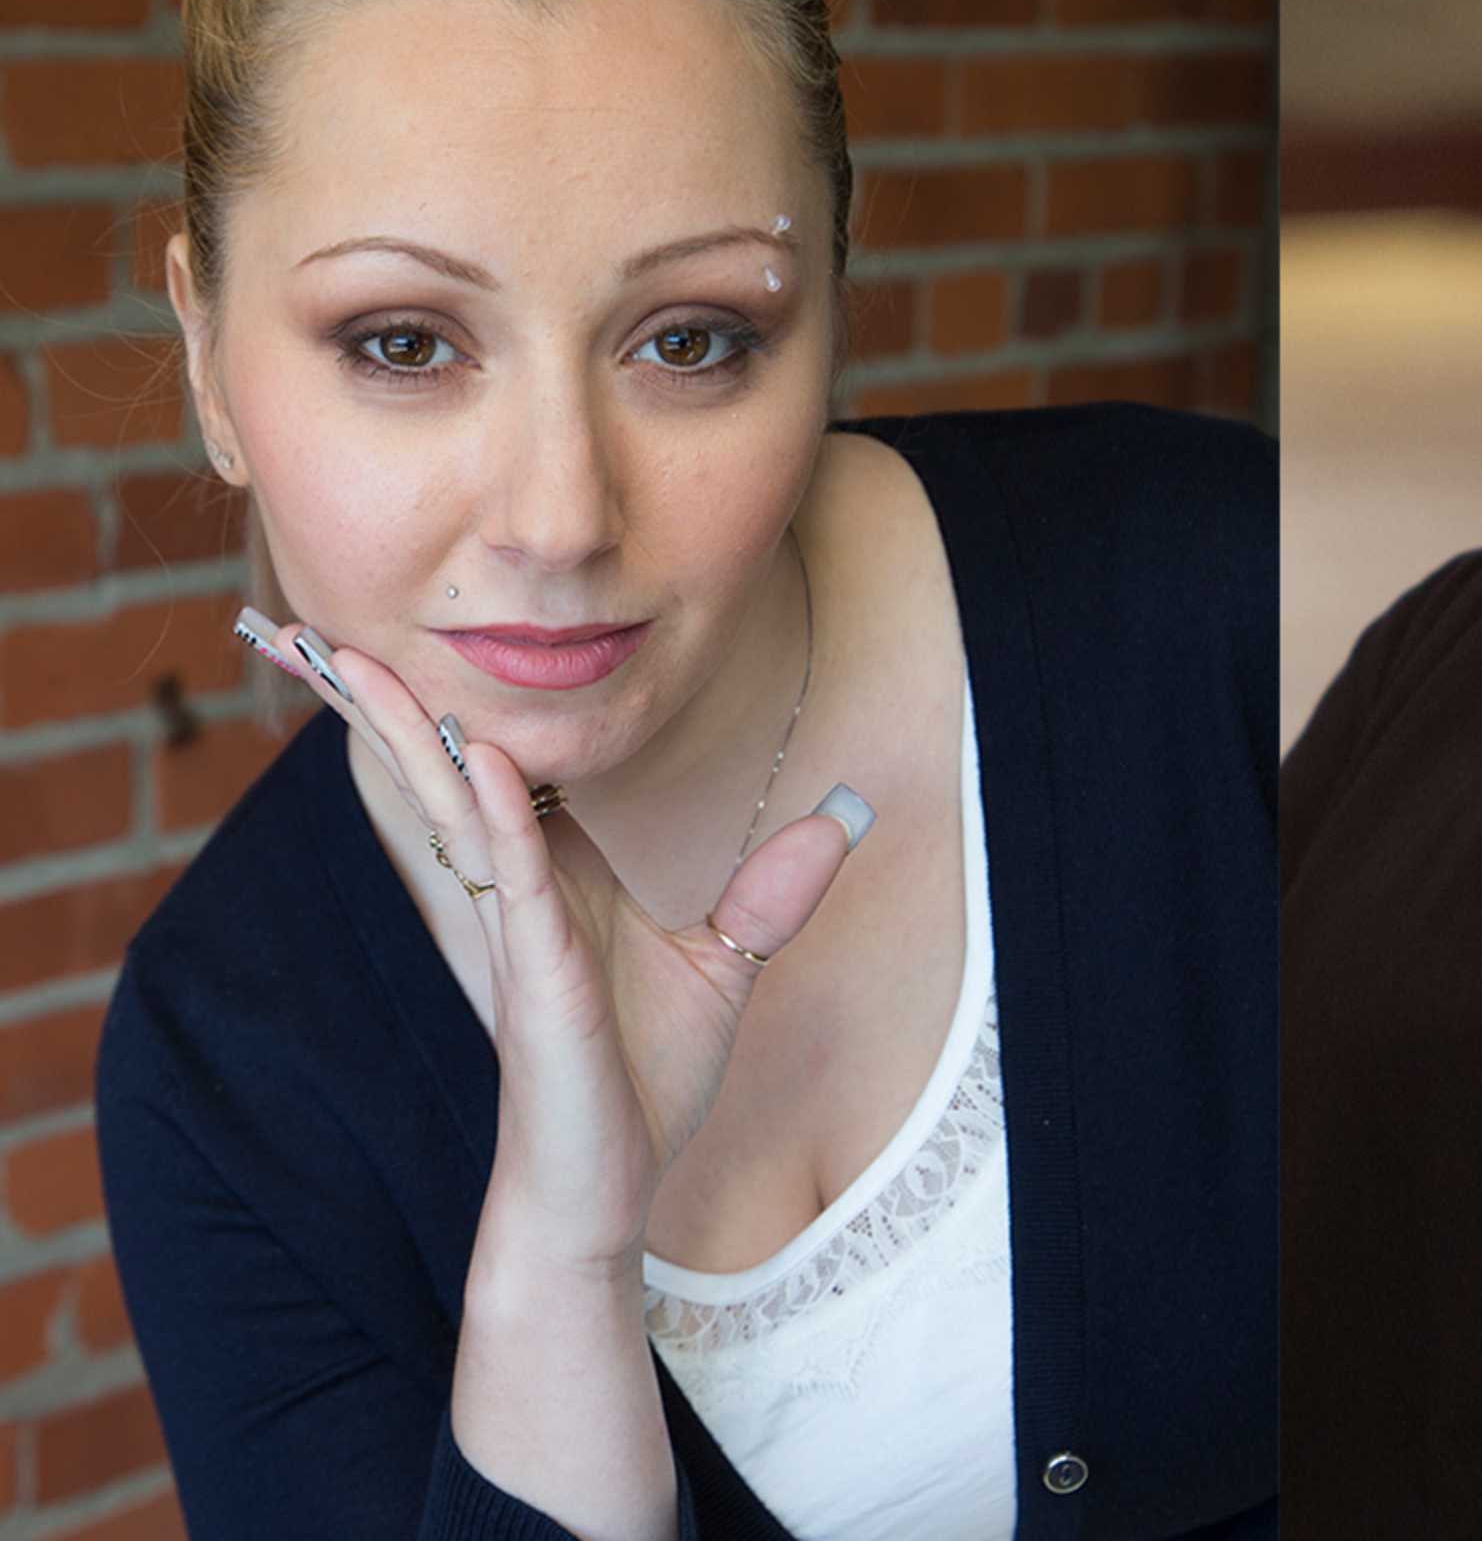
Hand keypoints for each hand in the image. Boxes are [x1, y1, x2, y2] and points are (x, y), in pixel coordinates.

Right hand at [243, 611, 868, 1269]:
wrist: (611, 1186)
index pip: (494, 768)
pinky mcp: (537, 975)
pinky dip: (498, 811)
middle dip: (381, 698)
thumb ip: (774, 892)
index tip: (402, 630)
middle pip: (443, 770)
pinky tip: (480, 755)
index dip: (447, 700)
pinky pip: (511, 875)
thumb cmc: (644, 1080)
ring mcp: (518, 929)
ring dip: (405, 730)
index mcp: (551, 876)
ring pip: (453, 807)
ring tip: (349, 655)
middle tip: (309, 622)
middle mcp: (517, 890)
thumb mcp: (726, 966)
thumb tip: (843, 818)